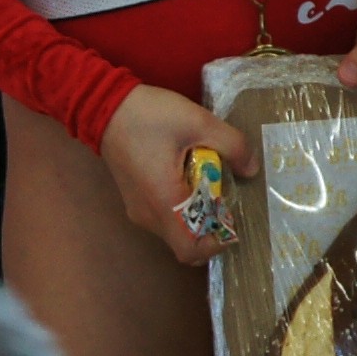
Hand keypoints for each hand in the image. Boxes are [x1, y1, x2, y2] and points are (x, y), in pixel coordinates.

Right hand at [101, 83, 252, 263]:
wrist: (104, 105)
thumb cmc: (150, 116)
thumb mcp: (199, 122)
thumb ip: (232, 145)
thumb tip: (252, 169)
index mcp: (164, 202)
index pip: (190, 250)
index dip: (216, 245)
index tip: (231, 221)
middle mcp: (148, 214)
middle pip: (184, 243)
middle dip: (210, 228)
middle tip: (225, 199)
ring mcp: (138, 209)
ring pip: (174, 230)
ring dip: (196, 216)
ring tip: (209, 184)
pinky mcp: (134, 199)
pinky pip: (163, 217)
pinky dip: (182, 209)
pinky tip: (190, 178)